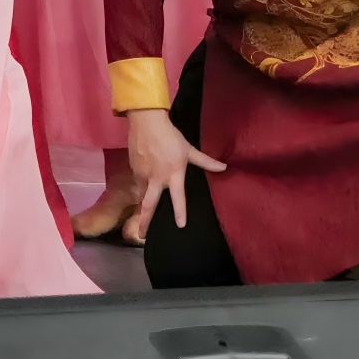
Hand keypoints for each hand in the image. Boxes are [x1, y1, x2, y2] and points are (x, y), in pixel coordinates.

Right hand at [119, 106, 227, 241]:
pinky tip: (144, 183)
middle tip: (141, 235)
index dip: (180, 212)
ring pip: (143, 193)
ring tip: (142, 214)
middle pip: (148, 205)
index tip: (180, 225)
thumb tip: (225, 168)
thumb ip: (206, 162)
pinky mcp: (133, 168)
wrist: (146, 122)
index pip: (177, 198)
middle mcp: (156, 179)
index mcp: (173, 175)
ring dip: (143, 203)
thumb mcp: (189, 150)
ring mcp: (142, 174)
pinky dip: (142, 185)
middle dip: (144, 221)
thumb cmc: (171, 137)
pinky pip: (138, 181)